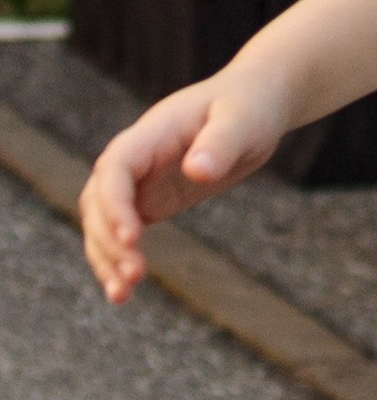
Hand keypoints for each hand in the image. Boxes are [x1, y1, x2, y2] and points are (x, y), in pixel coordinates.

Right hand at [79, 59, 295, 302]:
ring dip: (106, 257)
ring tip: (122, 294)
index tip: (134, 237)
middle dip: (108, 238)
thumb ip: (221, 144)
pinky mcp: (150, 200)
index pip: (115, 168)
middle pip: (99, 200)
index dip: (115, 203)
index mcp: (152, 134)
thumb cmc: (250, 106)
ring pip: (102, 221)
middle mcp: (135, 158)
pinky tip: (124, 292)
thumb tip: (197, 172)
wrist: (254, 105)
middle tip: (134, 275)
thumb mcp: (243, 121)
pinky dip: (118, 259)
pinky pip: (122, 232)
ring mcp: (139, 181)